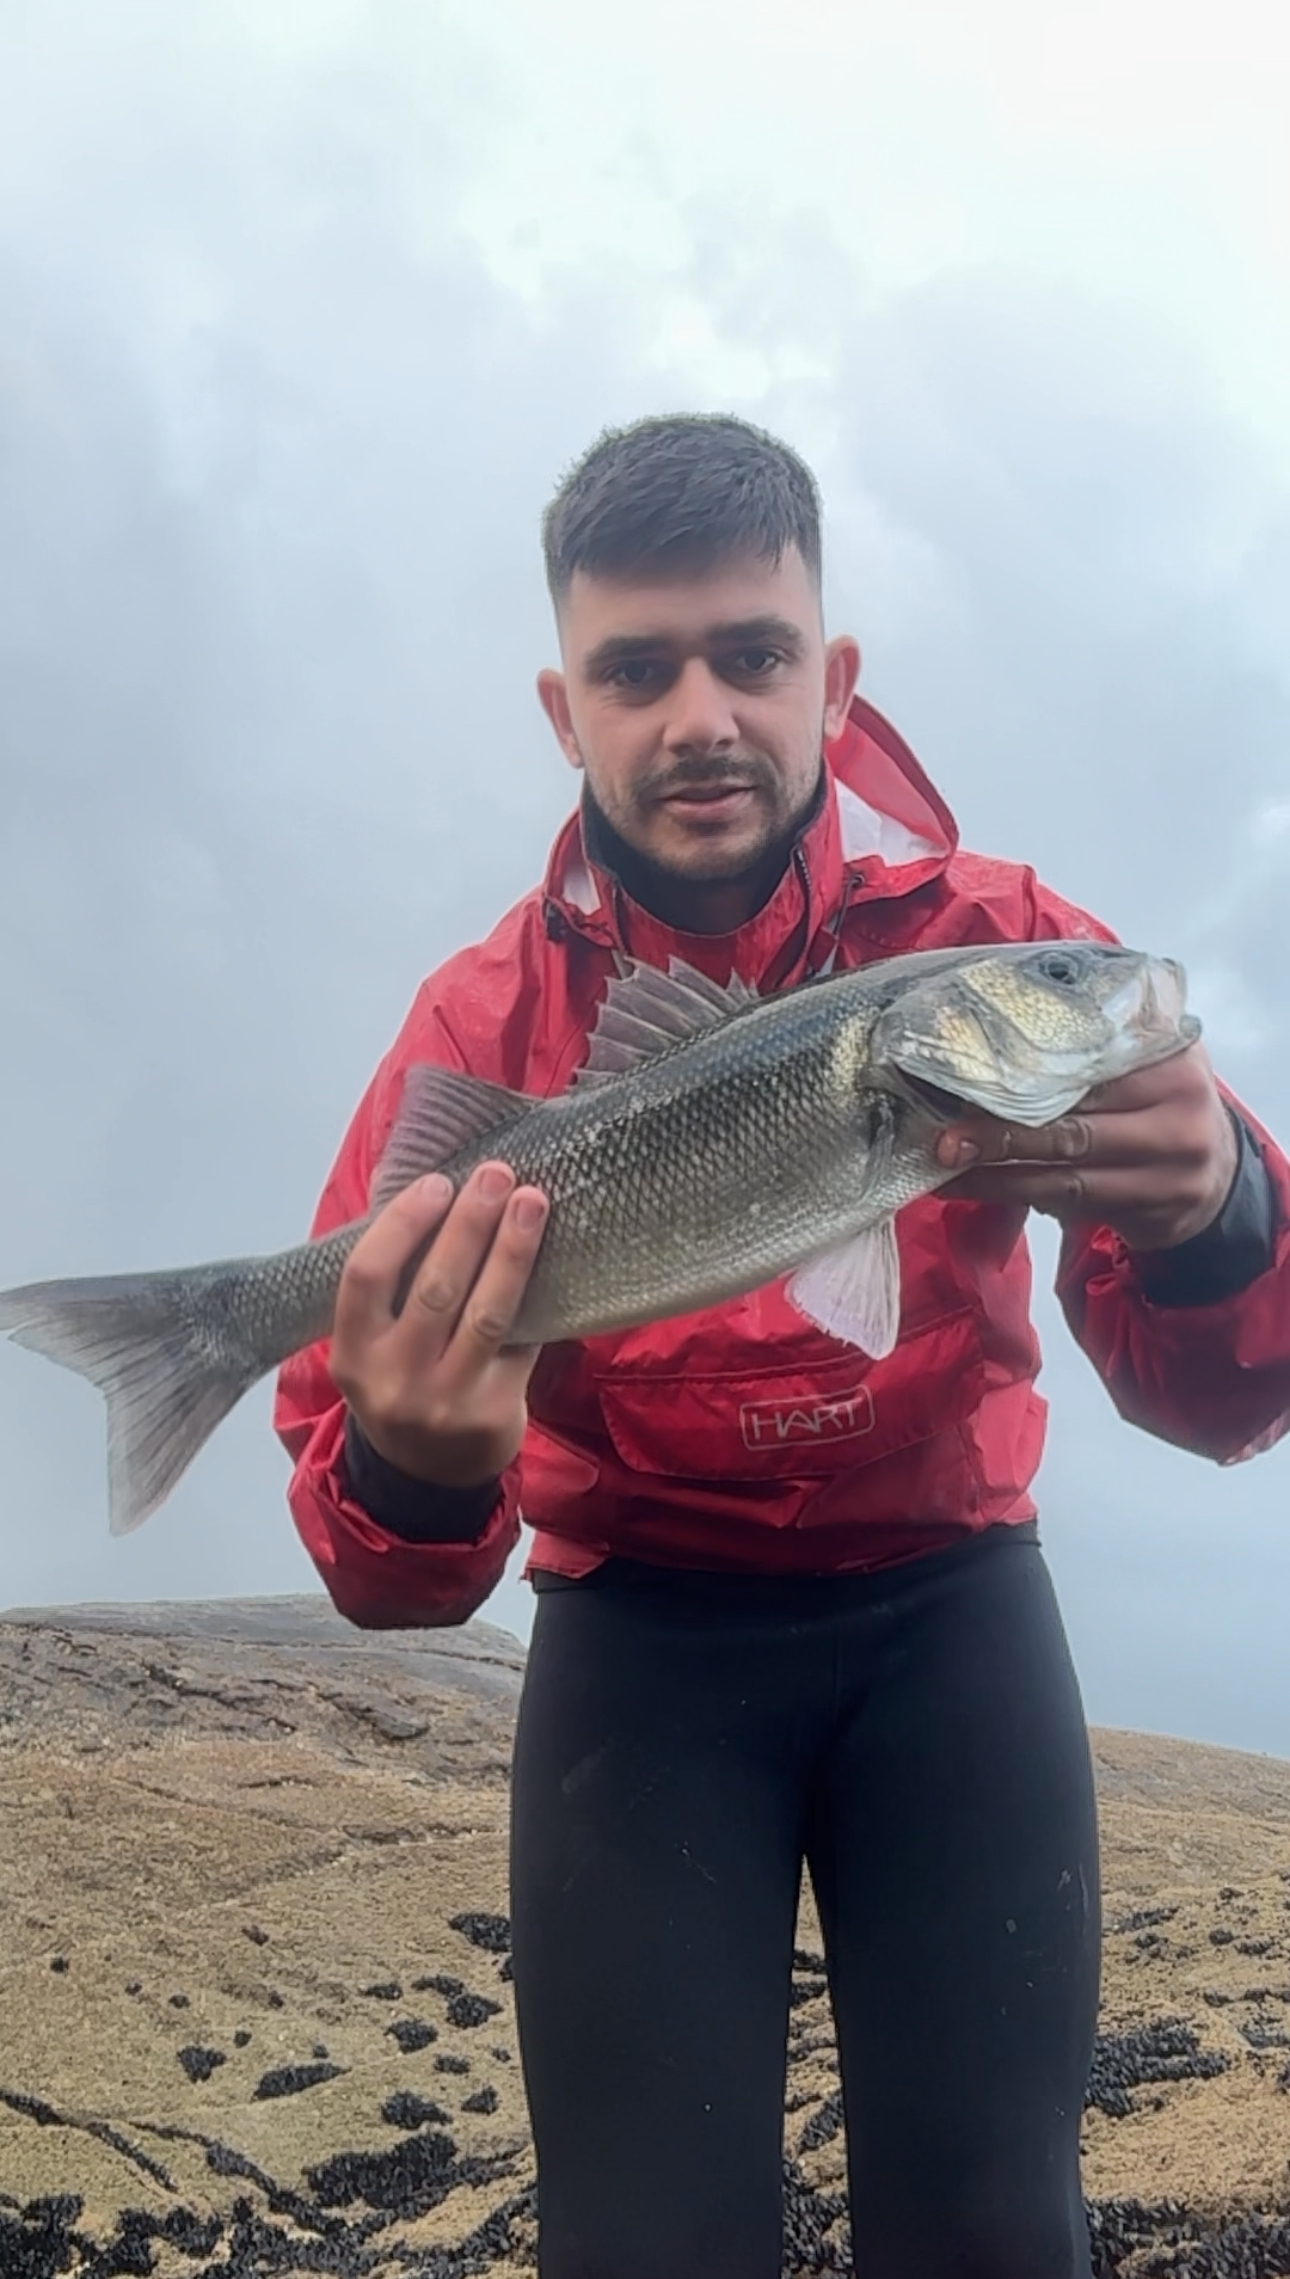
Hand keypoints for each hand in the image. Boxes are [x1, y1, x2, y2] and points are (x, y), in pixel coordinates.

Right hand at [330, 1162, 548, 1486]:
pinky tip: (553, 1260)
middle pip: (435, 1288)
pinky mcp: (494, 1414)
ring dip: (512, 1251)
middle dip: (470, 1224)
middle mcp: (394, 1380)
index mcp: (352, 1354)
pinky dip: (537, 1300)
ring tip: (532, 1202)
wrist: (425, 1477)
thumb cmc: (400, 1383)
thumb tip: (439, 1194)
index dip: (403, 1224)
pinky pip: (521, 1344)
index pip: (367, 1276)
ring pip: (487, 1314)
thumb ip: (391, 1289)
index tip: (438, 1183)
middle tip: (497, 1175)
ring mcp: (445, 1402)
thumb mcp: (372, 1346)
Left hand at [935, 1042, 1239, 1251]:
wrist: (1215, 1174)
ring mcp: (1174, 1165)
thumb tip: (984, 1035)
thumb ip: (1088, 1043)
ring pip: (1067, 1172)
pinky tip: (977, 1188)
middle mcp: (1180, 1106)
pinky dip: (1019, 1195)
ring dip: (999, 1173)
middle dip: (1000, 1131)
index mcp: (1170, 1053)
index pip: (1086, 1061)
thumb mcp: (1141, 1059)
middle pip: (1073, 1122)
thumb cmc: (1155, 1104)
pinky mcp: (1157, 1209)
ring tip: (948, 1166)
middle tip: (945, 1137)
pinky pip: (1074, 1202)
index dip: (1022, 1071)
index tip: (967, 1076)